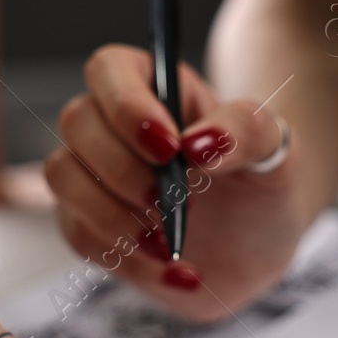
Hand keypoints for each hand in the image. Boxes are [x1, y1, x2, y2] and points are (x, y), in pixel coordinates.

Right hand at [44, 45, 306, 321]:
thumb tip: (198, 143)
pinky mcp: (89, 224)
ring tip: (168, 241)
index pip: (110, 69)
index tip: (169, 148)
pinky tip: (174, 268)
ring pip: (62, 176)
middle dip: (123, 169)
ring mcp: (94, 175)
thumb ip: (244, 132)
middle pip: (77, 121)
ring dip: (113, 215)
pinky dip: (128, 259)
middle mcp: (113, 125)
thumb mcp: (275, 151)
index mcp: (156, 88)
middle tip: (176, 202)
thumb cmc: (261, 184)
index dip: (127, 105)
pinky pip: (80, 236)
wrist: (256, 250)